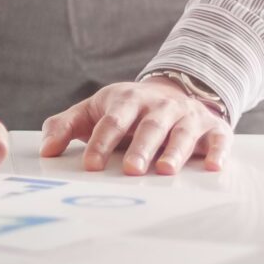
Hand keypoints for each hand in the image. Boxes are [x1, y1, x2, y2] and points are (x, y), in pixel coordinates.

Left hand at [43, 78, 231, 175]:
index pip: (112, 122)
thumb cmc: (127, 110)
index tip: (90, 165)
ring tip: (165, 171)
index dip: (101, 142)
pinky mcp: (212, 127)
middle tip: (130, 170)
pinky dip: (218, 151)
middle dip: (140, 148)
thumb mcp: (94, 111)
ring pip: (181, 132)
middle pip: (149, 127)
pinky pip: (218, 139)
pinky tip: (214, 167)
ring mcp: (187, 116)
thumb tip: (45, 150)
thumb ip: (66, 126)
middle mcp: (159, 106)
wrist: (175, 91)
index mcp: (127, 101)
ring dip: (175, 151)